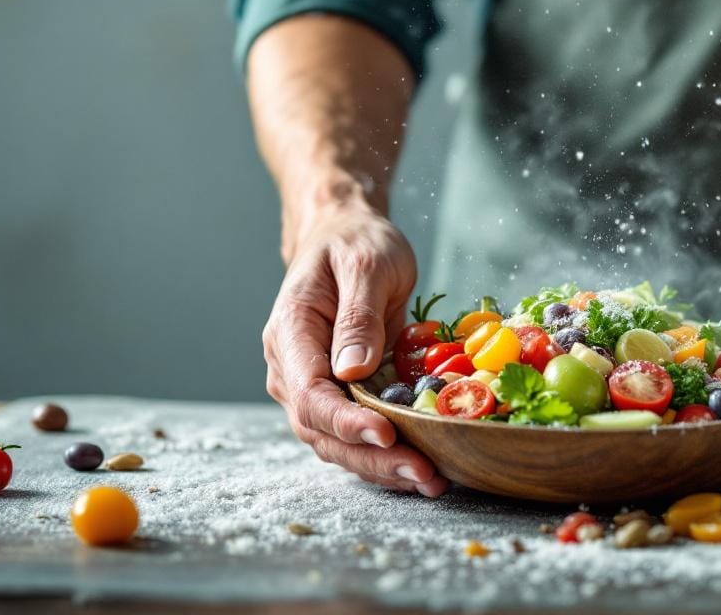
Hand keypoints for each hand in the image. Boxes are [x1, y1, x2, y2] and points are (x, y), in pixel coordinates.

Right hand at [262, 198, 448, 495]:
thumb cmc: (355, 243)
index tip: (387, 435)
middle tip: (423, 476)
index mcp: (290, 333)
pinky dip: (387, 455)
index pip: (310, 392)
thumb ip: (359, 315)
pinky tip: (423, 469)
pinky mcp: (339, 394)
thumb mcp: (367, 264)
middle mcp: (292, 368)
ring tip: (430, 482)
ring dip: (381, 467)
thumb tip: (352, 369)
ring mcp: (312, 386)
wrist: (345, 237)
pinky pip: (356, 435)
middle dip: (371, 459)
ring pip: (337, 443)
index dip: (346, 421)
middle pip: (321, 431)